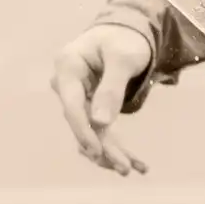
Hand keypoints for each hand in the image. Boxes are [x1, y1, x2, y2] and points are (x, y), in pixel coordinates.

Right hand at [50, 24, 153, 175]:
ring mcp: (76, 98)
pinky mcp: (88, 107)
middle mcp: (66, 85)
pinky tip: (138, 164)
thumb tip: (100, 123)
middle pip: (81, 123)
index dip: (83, 131)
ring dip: (111, 152)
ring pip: (90, 132)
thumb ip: (111, 88)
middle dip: (103, 148)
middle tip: (124, 169)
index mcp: (68, 66)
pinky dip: (116, 146)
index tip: (98, 152)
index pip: (71, 105)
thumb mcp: (123, 59)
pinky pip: (99, 131)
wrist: (123, 33)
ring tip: (135, 169)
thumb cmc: (123, 39)